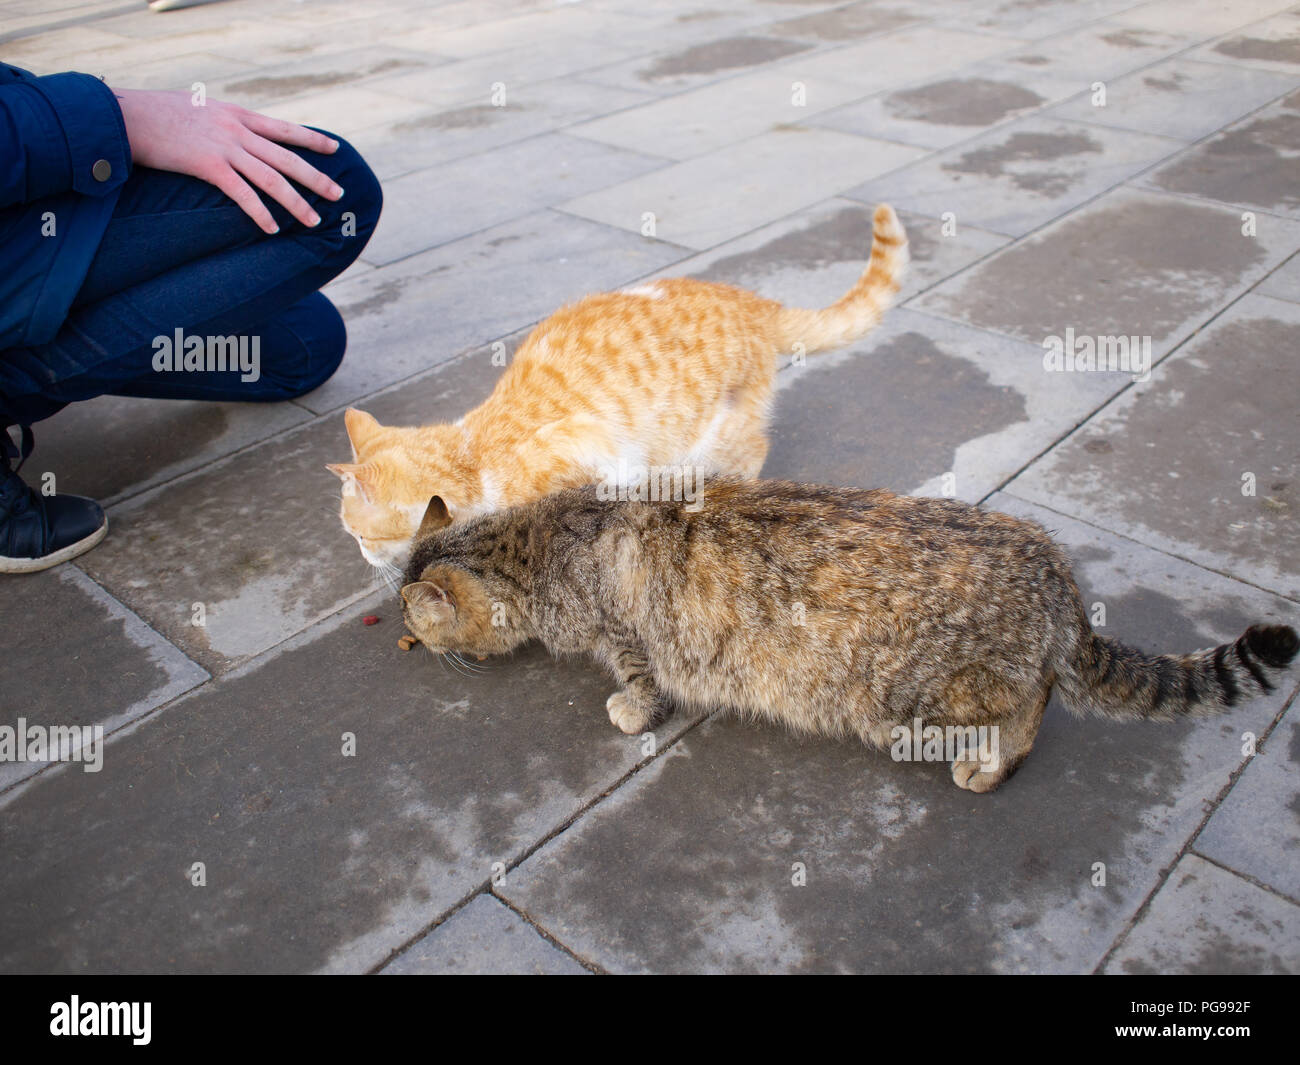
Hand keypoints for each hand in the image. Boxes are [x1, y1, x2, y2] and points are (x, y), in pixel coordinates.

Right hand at [112, 88, 343, 233]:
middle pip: (287, 157)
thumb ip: (220, 119)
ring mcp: (224, 148)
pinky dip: (260, 213)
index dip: (311, 140)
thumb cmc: (155, 112)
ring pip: (272, 179)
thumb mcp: (197, 106)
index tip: (334, 150)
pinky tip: (273, 230)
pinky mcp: (207, 166)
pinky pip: (242, 194)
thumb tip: (230, 128)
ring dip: (296, 203)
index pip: (284, 128)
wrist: (125, 114)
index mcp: (236, 113)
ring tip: (314, 221)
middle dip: (316, 177)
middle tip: (339, 194)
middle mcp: (236, 129)